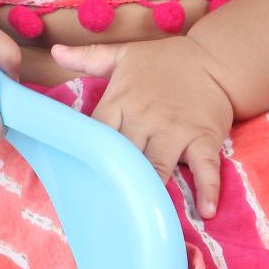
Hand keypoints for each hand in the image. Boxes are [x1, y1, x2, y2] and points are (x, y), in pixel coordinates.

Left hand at [51, 34, 234, 218]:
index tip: (77, 183)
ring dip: (150, 190)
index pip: (96, 135)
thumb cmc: (164, 61)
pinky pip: (206, 167)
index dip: (86, 158)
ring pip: (158, 166)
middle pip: (123, 157)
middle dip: (114, 181)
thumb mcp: (124, 55)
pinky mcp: (204, 138)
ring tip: (140, 216)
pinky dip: (207, 190)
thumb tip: (55, 52)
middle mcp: (146, 118)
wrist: (213, 58)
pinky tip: (205, 211)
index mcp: (122, 101)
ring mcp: (176, 130)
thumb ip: (88, 58)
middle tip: (103, 211)